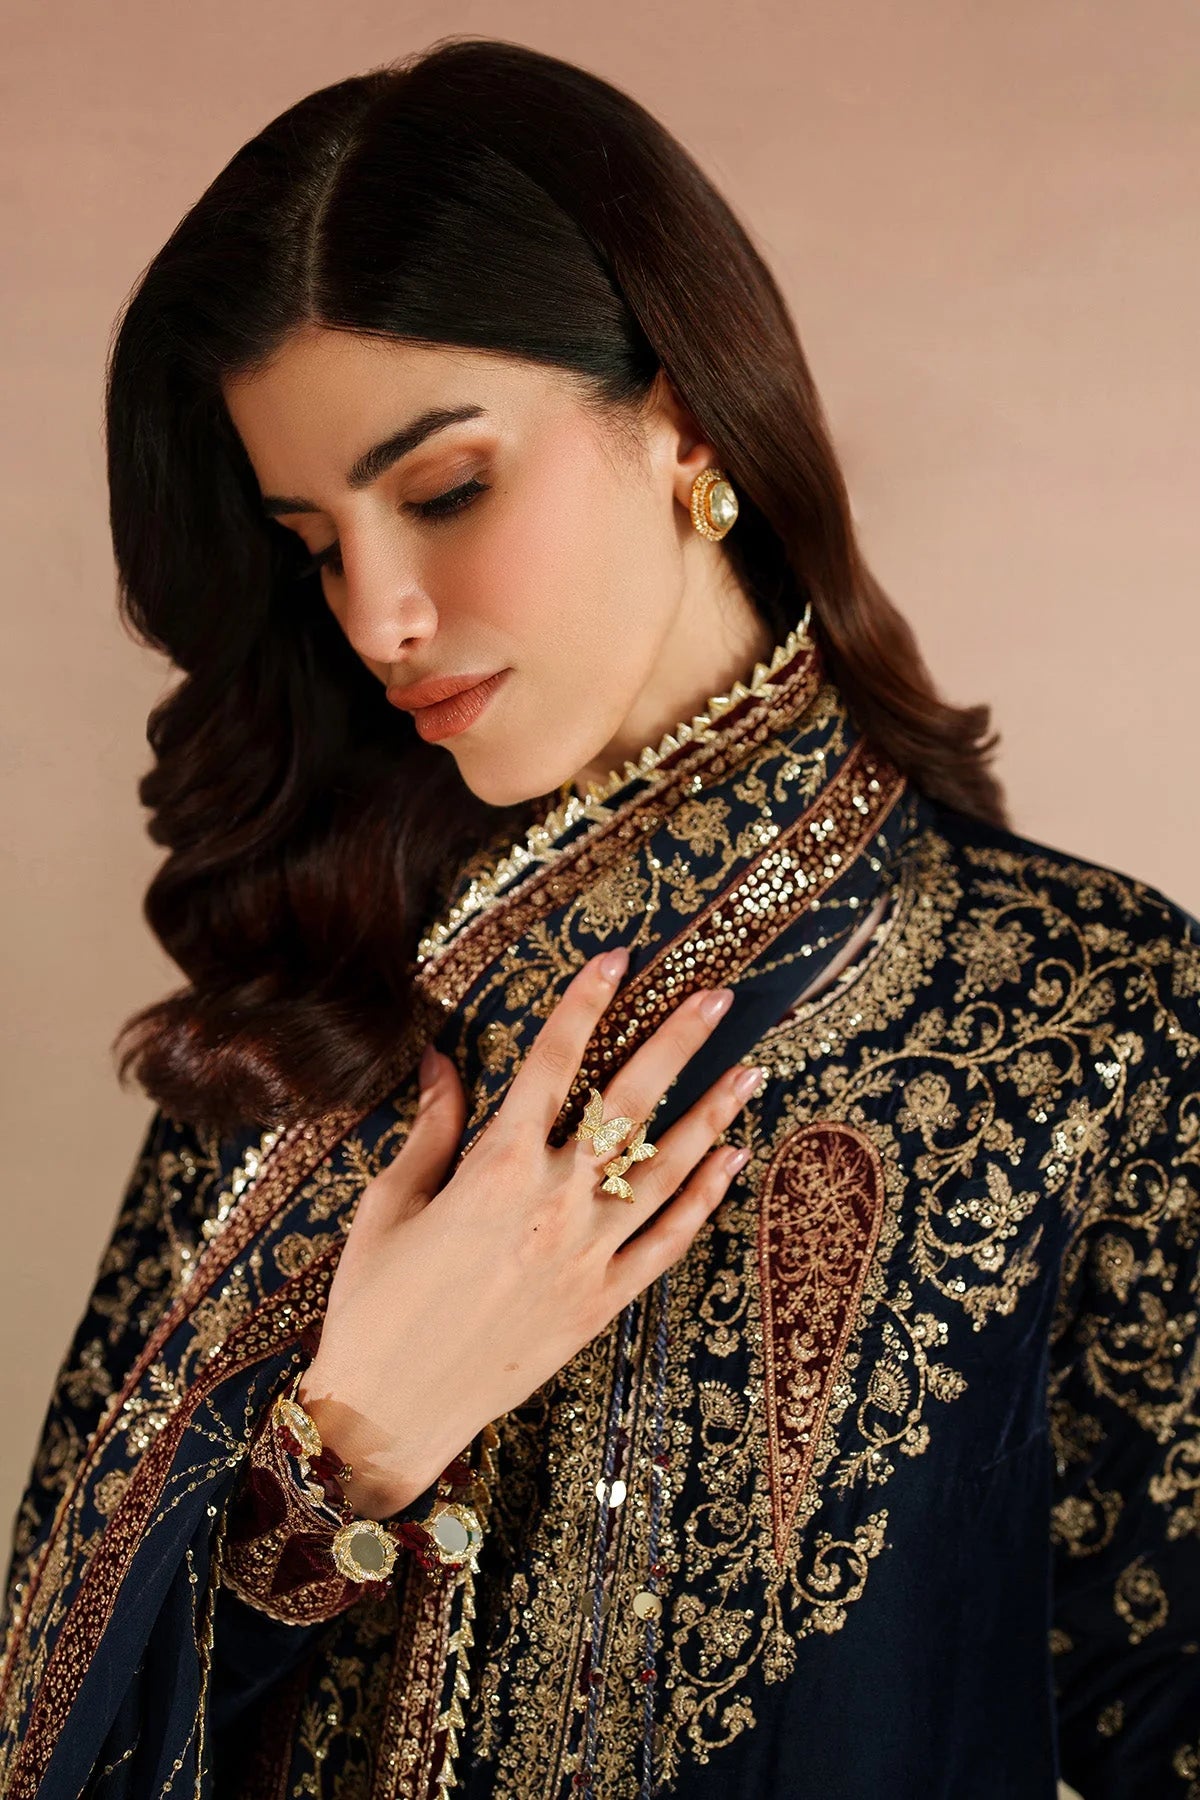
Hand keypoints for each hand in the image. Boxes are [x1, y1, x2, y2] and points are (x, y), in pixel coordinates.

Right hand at [298, 946, 763, 1517]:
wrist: (391, 1411)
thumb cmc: (375, 1304)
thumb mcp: (390, 1204)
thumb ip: (430, 1129)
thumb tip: (442, 1059)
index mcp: (494, 1170)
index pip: (551, 1064)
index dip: (585, 1004)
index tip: (618, 956)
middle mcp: (552, 1204)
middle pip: (627, 1104)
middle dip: (676, 1042)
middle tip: (717, 995)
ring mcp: (586, 1256)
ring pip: (666, 1170)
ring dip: (713, 1114)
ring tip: (752, 1068)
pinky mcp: (603, 1305)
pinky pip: (667, 1243)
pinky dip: (703, 1199)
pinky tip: (731, 1160)